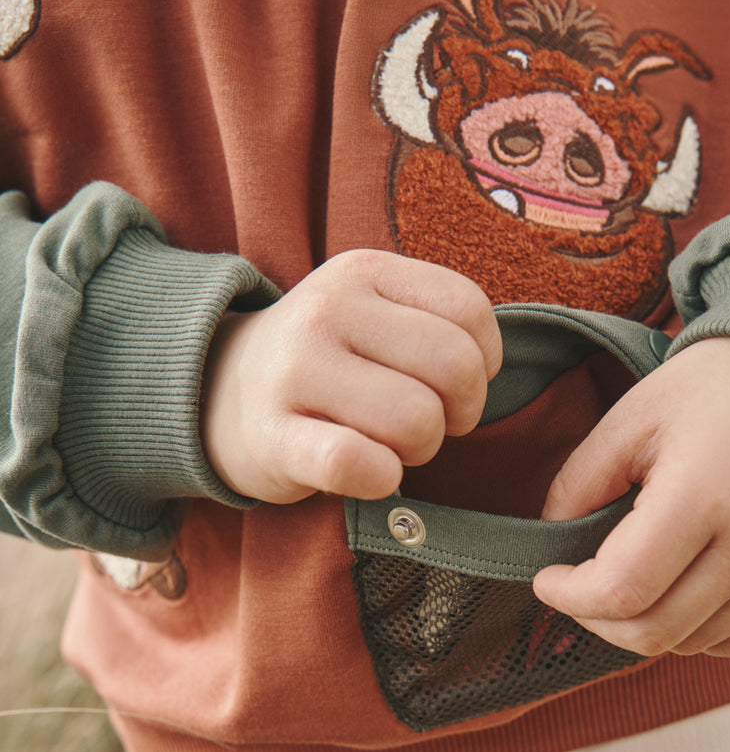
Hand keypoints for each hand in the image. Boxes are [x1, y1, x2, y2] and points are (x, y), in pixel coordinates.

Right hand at [200, 250, 501, 502]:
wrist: (217, 395)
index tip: (450, 385)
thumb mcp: (373, 312)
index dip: (484, 362)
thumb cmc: (326, 362)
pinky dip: (382, 479)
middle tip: (426, 424)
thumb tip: (491, 369)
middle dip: (458, 413)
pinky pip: (360, 464)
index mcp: (364, 272)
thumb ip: (437, 322)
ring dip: (420, 450)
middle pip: (455, 369)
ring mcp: (294, 372)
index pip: (470, 311)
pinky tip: (369, 472)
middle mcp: (327, 311)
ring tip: (390, 445)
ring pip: (417, 420)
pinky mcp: (275, 437)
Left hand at [532, 337, 729, 657]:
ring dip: (645, 625)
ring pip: (690, 643)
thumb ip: (576, 487)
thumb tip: (550, 548)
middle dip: (597, 620)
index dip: (570, 598)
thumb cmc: (704, 394)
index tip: (548, 579)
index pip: (622, 590)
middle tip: (580, 588)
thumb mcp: (627, 421)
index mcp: (701, 495)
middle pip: (654, 631)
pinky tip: (676, 592)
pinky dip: (694, 632)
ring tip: (631, 579)